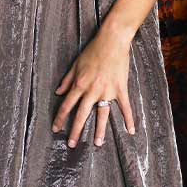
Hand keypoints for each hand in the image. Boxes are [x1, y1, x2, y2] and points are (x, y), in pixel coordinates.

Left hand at [52, 28, 135, 147]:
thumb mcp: (75, 64)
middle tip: (71, 144)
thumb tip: (58, 93)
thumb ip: (67, 80)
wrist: (112, 42)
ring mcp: (107, 91)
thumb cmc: (92, 51)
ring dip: (99, 130)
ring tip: (97, 144)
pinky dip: (129, 119)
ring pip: (102, 115)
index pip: (67, 105)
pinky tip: (131, 131)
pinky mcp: (120, 89)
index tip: (55, 128)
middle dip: (75, 130)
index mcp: (79, 84)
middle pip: (81, 114)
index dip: (60, 118)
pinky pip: (125, 107)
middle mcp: (92, 90)